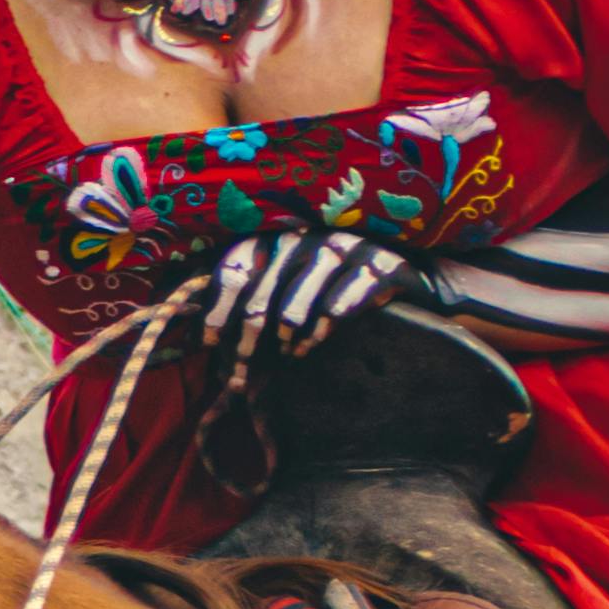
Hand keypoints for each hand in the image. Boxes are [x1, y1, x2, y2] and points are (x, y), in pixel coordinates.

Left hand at [192, 226, 421, 377]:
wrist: (411, 273)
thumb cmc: (337, 284)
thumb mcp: (293, 282)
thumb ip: (250, 298)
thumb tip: (197, 325)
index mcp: (282, 236)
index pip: (238, 263)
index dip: (218, 304)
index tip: (209, 342)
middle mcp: (310, 236)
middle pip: (264, 289)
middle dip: (248, 336)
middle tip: (242, 372)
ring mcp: (347, 248)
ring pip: (300, 295)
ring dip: (286, 330)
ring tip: (283, 354)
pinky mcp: (381, 266)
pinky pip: (341, 302)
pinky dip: (321, 328)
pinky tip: (311, 345)